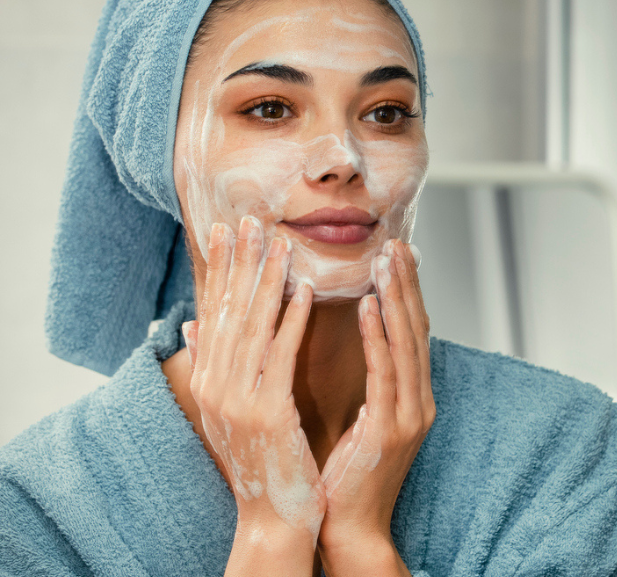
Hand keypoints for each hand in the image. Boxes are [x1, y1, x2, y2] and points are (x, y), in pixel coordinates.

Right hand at [182, 217, 324, 571]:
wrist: (274, 515)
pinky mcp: (266, 413)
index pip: (213, 314)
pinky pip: (280, 356)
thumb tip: (192, 325)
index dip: (219, 270)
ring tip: (280, 243)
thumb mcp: (230, 410)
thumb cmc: (262, 460)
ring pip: (253, 328)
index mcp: (208, 383)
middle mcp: (215, 387)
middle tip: (250, 219)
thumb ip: (215, 364)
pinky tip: (304, 290)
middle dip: (240, 263)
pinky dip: (291, 319)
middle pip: (229, 313)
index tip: (226, 229)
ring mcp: (237, 400)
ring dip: (267, 280)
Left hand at [317, 240, 433, 576]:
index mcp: (410, 399)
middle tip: (397, 242)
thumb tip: (344, 349)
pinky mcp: (392, 428)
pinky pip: (386, 372)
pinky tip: (368, 306)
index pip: (410, 334)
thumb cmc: (341, 477)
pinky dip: (379, 336)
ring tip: (385, 259)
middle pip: (417, 329)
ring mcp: (410, 414)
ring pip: (407, 343)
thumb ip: (358, 382)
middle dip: (407, 284)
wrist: (347, 528)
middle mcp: (419, 401)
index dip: (405, 293)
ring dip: (396, 297)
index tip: (395, 255)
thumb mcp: (355, 421)